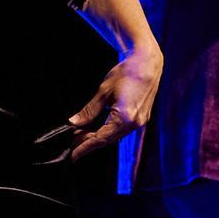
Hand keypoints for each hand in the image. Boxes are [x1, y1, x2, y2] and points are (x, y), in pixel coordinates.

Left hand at [67, 41, 162, 161]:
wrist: (147, 62)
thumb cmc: (126, 73)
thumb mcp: (103, 92)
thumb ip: (89, 111)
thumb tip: (74, 123)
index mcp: (124, 119)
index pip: (99, 139)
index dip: (84, 147)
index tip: (72, 155)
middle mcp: (134, 124)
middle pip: (107, 140)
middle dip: (89, 143)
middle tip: (72, 143)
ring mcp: (140, 122)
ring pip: (115, 136)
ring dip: (98, 137)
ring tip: (81, 135)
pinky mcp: (141, 117)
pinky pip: (122, 130)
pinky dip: (108, 131)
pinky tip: (98, 128)